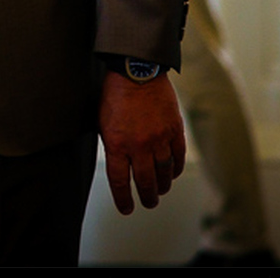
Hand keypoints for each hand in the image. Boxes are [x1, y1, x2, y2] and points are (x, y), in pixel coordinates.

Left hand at [98, 68, 185, 213]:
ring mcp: (158, 138)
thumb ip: (112, 145)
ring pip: (163, 172)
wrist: (136, 70)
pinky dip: (175, 168)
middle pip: (145, 181)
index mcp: (116, 144)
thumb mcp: (102, 122)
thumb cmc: (115, 94)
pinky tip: (172, 174)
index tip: (126, 208)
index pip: (120, 181)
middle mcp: (138, 145)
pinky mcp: (174, 130)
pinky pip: (177, 156)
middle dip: (146, 197)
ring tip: (160, 191)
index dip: (123, 199)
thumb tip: (119, 164)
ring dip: (162, 185)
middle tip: (148, 203)